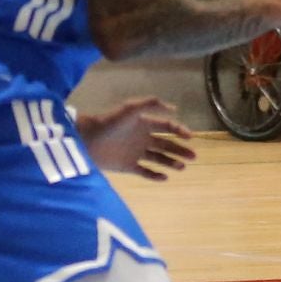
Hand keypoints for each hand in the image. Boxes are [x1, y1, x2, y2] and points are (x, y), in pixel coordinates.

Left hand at [76, 98, 196, 181]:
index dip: (180, 131)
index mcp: (144, 124)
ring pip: (159, 159)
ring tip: (182, 167)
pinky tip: (165, 177)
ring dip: (171, 162)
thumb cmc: (109, 122)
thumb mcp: (130, 108)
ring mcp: (136, 153)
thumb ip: (151, 104)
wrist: (87, 138)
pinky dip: (155, 175)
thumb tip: (174, 108)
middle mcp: (142, 138)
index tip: (190, 137)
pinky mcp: (128, 166)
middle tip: (194, 156)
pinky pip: (145, 172)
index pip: (167, 127)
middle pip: (167, 144)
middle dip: (181, 150)